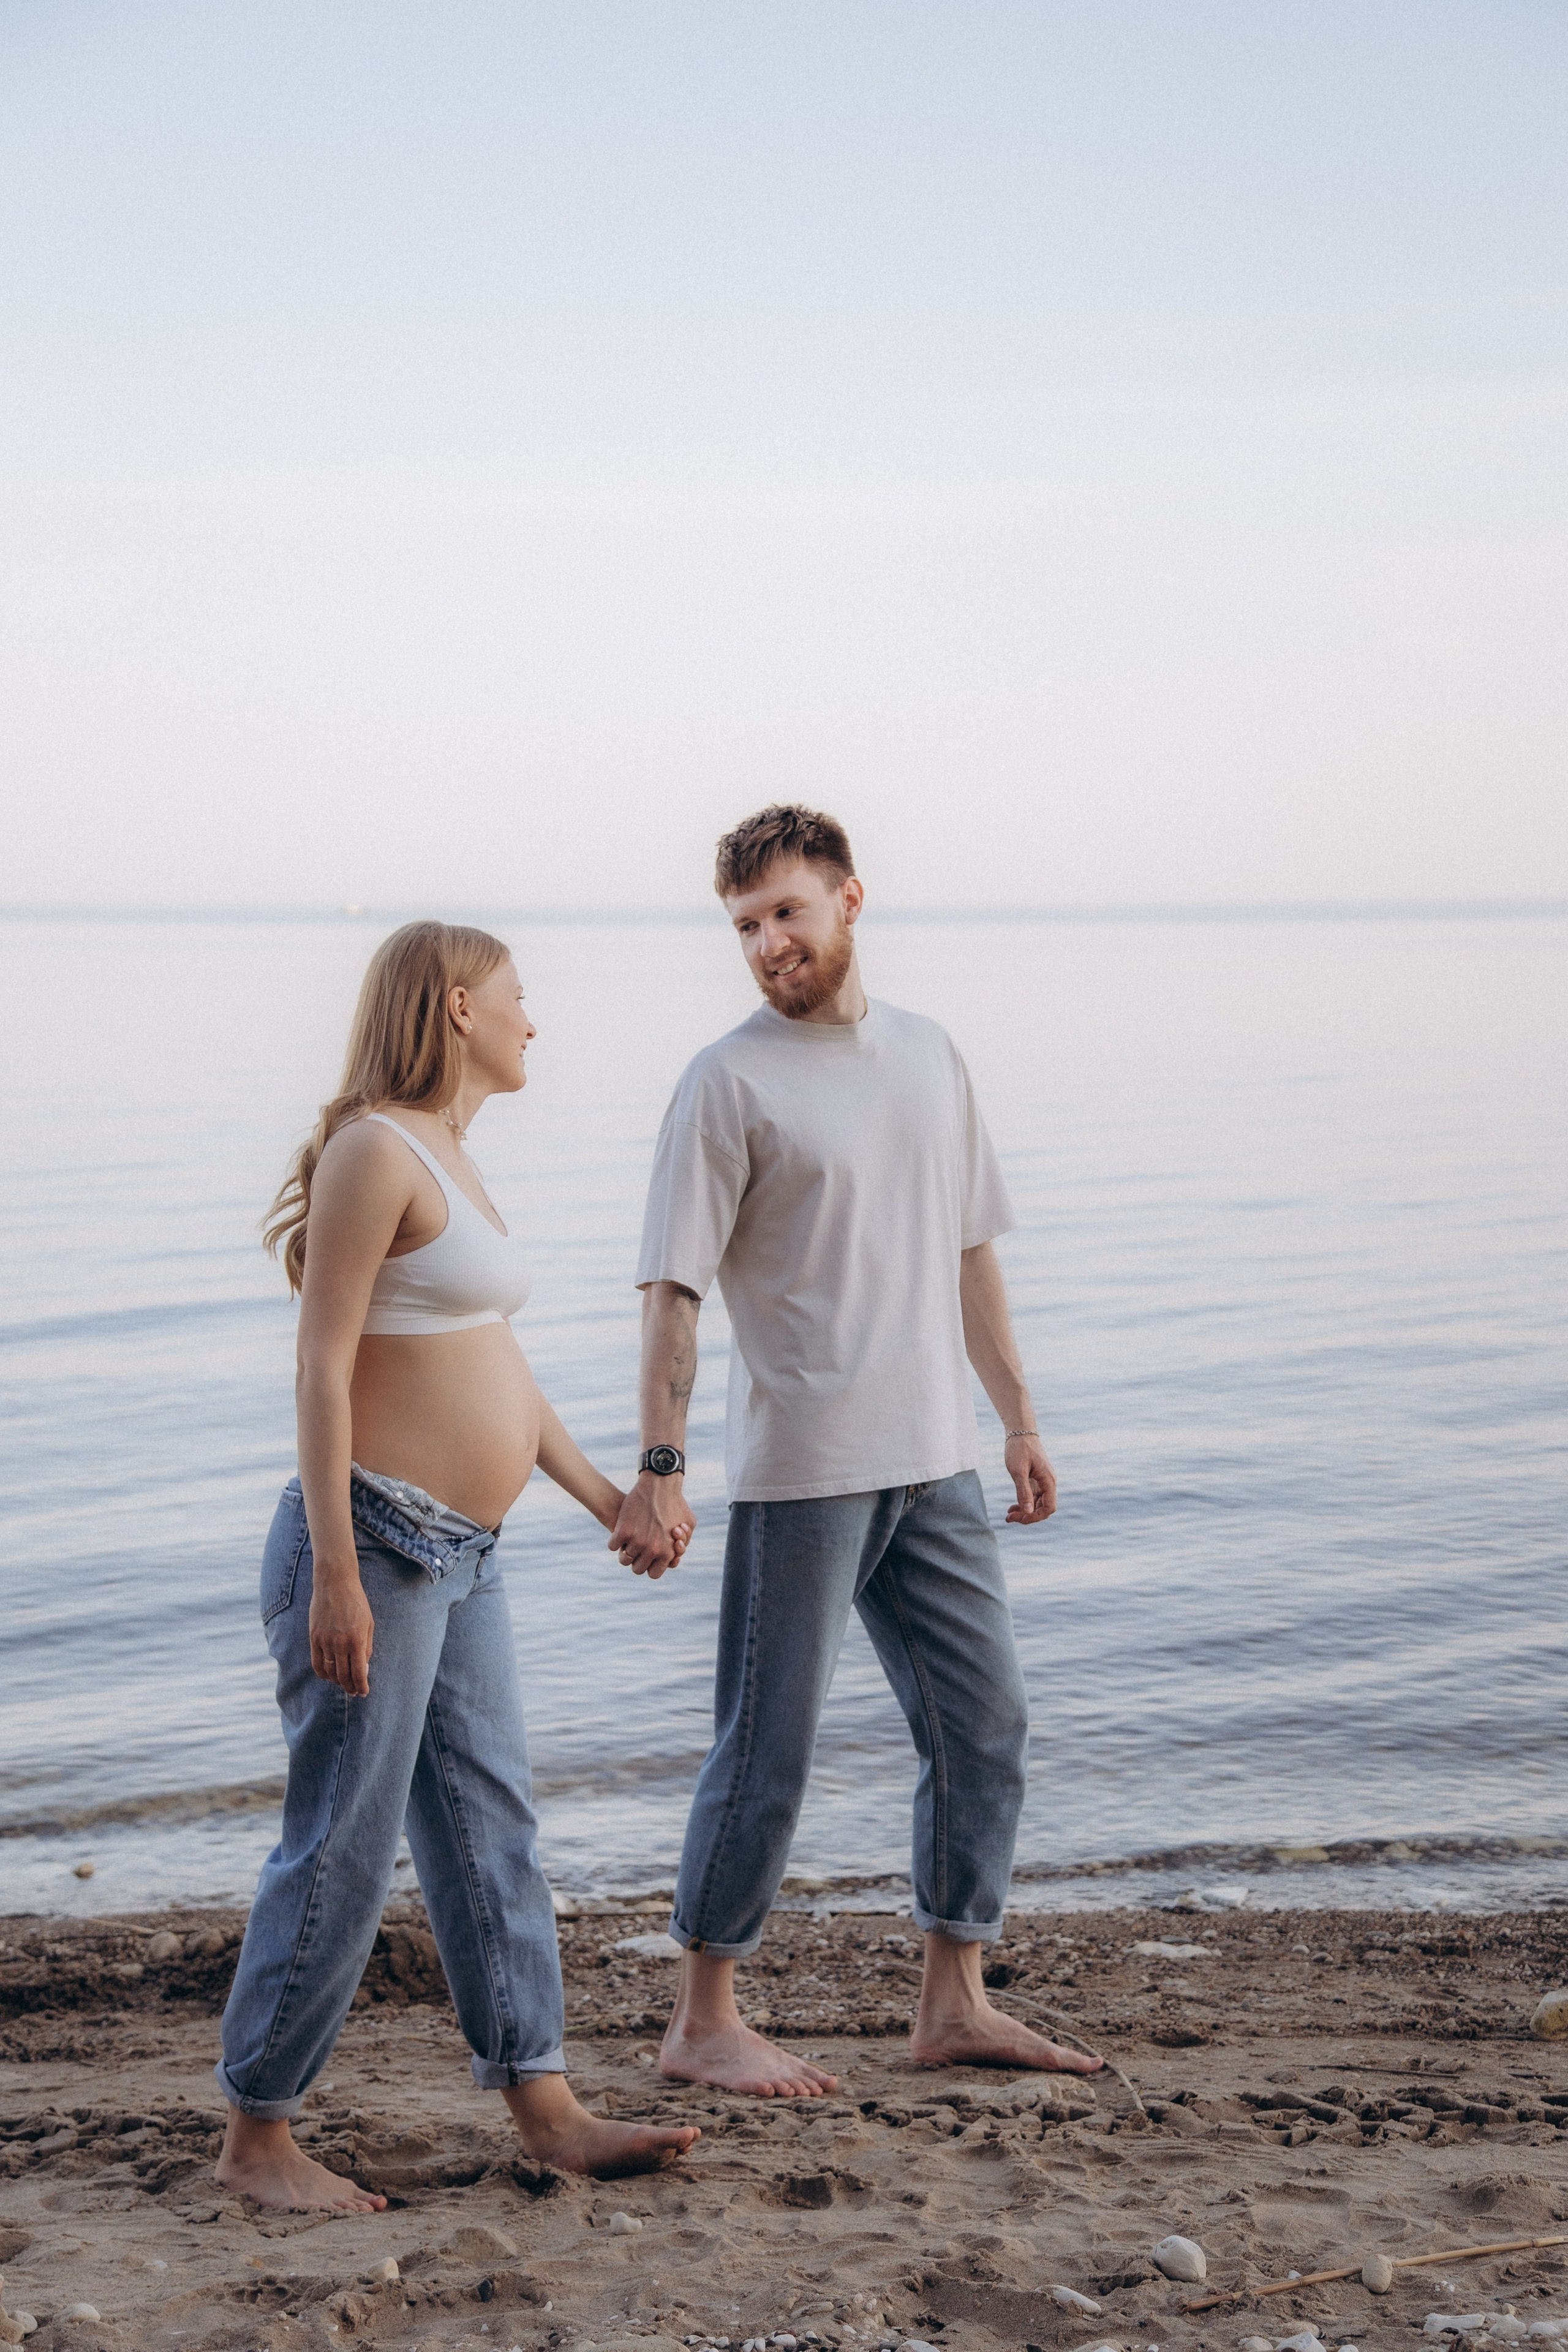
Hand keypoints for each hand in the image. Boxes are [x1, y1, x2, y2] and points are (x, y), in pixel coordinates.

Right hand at [310, 1569, 374, 1693]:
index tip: (364, 1692)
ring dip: (337, 1682)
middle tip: (354, 1691)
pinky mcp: (313, 1637)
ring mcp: (325, 1641)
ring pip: (329, 1672)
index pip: (358, 1672)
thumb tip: (363, 1669)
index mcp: (357, 1640)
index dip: (362, 1686)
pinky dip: (323, 1674)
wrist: (335, 1583)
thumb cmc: (356, 1602)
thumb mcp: (369, 1623)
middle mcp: (340, 1643)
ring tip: (343, 1683)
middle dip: (350, 1687)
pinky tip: (329, 1675)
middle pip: (343, 1676)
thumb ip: (367, 1647)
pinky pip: (316, 1663)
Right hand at [609, 1474, 694, 1579]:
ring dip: (624, 1551)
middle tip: (637, 1549)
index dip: (650, 1566)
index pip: (654, 1573)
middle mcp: (652, 1550)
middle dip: (637, 1560)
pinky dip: (614, 1541)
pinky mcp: (623, 1531)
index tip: (648, 1557)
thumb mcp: (689, 1524)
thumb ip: (682, 1543)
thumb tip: (674, 1558)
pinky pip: (612, 1546)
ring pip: (624, 1559)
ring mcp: (637, 1541)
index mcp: (667, 1552)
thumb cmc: (676, 1503)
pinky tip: (618, 1533)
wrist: (660, 1484)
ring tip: (627, 1541)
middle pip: (637, 1569)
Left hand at [1004, 1433, 1056, 1524]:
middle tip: (1009, 1518)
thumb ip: (1023, 1491)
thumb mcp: (1018, 1470)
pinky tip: (1013, 1507)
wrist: (1020, 1432)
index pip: (1049, 1508)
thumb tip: (1028, 1511)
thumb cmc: (1019, 1449)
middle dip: (1028, 1516)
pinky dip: (1024, 1503)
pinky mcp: (1036, 1480)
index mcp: (1048, 1481)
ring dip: (1025, 1511)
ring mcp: (1043, 1482)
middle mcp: (1049, 1483)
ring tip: (1009, 1514)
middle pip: (1044, 1508)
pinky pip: (1034, 1497)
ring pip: (1038, 1504)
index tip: (1019, 1518)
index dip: (1035, 1517)